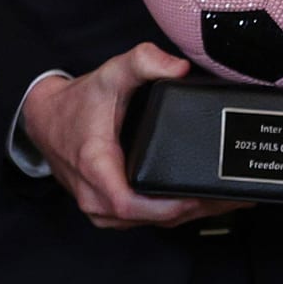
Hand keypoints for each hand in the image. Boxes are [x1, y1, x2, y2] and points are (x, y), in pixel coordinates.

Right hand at [21, 44, 249, 229]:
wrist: (46, 119)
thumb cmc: (80, 102)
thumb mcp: (111, 72)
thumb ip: (144, 61)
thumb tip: (179, 68)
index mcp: (96, 168)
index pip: (132, 203)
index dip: (171, 205)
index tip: (204, 194)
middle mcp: (95, 197)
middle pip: (152, 217)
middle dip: (196, 209)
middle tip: (235, 196)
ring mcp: (102, 208)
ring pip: (152, 222)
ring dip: (190, 214)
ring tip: (229, 200)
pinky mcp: (109, 209)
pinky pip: (146, 218)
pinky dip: (175, 212)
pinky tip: (203, 202)